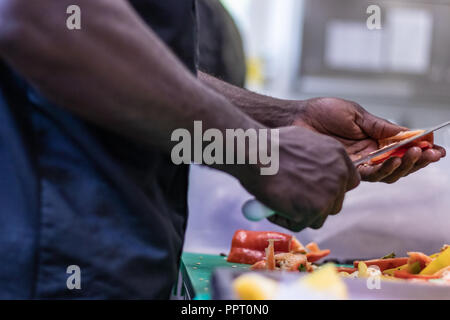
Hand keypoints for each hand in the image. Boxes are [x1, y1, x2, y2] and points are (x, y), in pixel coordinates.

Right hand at [231, 126, 359, 231]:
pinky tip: (273, 206)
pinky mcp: (313, 210)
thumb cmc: (269, 145)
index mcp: (338, 155)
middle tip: (294, 199)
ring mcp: (328, 194)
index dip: (333, 189)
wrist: (256, 153)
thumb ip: (316, 159)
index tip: (317, 191)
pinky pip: (300, 224)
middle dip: (316, 205)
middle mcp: (338, 175)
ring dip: (300, 214)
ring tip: (280, 202)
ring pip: (319, 217)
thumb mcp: (303, 142)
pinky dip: (285, 220)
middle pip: (336, 203)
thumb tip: (312, 173)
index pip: (349, 181)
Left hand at [292, 98, 445, 182]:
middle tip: (430, 154)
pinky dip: (384, 169)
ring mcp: (357, 163)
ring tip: (413, 154)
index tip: (437, 149)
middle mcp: (367, 154)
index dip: (419, 150)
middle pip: (398, 164)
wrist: (298, 117)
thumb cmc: (323, 112)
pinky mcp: (345, 170)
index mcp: (372, 139)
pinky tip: (392, 159)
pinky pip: (369, 175)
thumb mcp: (357, 114)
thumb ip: (381, 127)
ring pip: (387, 173)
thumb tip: (409, 132)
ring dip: (403, 164)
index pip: (400, 148)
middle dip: (416, 160)